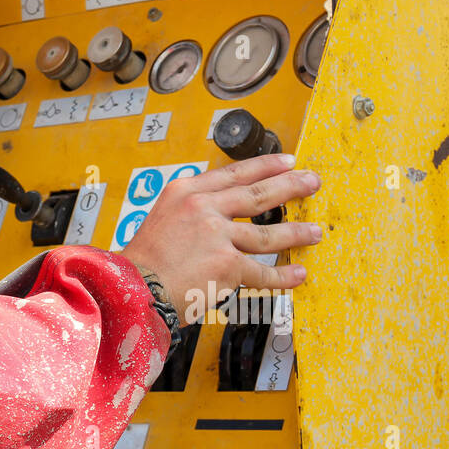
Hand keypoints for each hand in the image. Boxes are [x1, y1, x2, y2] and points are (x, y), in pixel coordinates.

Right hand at [121, 154, 321, 325]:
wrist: (133, 288)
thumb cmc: (144, 261)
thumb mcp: (162, 216)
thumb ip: (192, 209)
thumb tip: (221, 211)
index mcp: (185, 191)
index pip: (234, 172)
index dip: (264, 166)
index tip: (286, 161)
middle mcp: (202, 207)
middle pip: (257, 193)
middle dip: (290, 186)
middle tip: (312, 181)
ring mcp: (216, 235)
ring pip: (267, 234)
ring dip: (296, 233)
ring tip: (314, 232)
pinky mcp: (227, 265)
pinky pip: (262, 271)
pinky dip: (283, 276)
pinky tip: (298, 273)